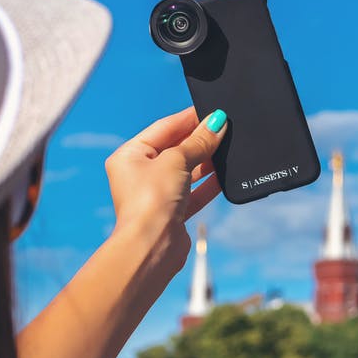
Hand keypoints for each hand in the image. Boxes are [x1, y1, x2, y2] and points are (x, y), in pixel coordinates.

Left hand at [104, 107, 227, 275]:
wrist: (152, 247)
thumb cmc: (151, 201)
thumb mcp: (177, 160)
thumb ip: (198, 141)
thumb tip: (216, 123)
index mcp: (129, 155)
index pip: (163, 128)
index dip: (189, 118)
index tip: (212, 110)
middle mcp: (140, 174)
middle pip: (175, 148)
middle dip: (199, 140)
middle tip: (224, 128)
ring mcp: (156, 194)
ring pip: (186, 171)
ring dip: (206, 161)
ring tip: (227, 148)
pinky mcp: (172, 213)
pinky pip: (194, 192)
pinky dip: (209, 184)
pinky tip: (225, 175)